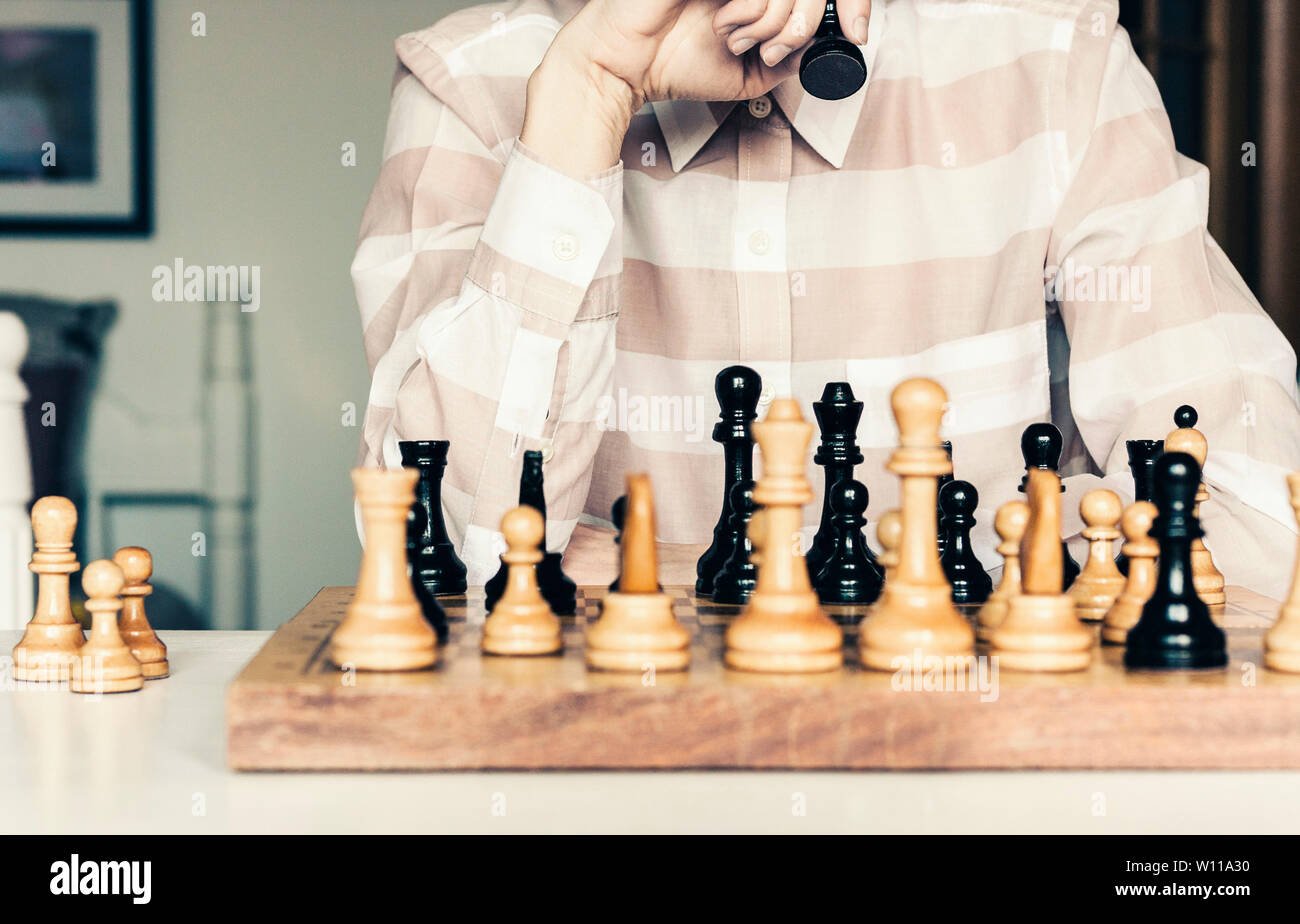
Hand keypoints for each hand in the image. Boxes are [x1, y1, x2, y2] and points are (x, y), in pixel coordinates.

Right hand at [521, 0, 870, 175]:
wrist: (626, 64)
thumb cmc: (673, 65)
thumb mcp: (746, 78)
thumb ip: (785, 62)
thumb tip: (819, 44)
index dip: (849, 5)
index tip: (857, 31)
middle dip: (800, 25)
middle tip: (767, 49)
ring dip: (769, 24)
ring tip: (732, 37)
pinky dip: (751, 13)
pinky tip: (726, 27)